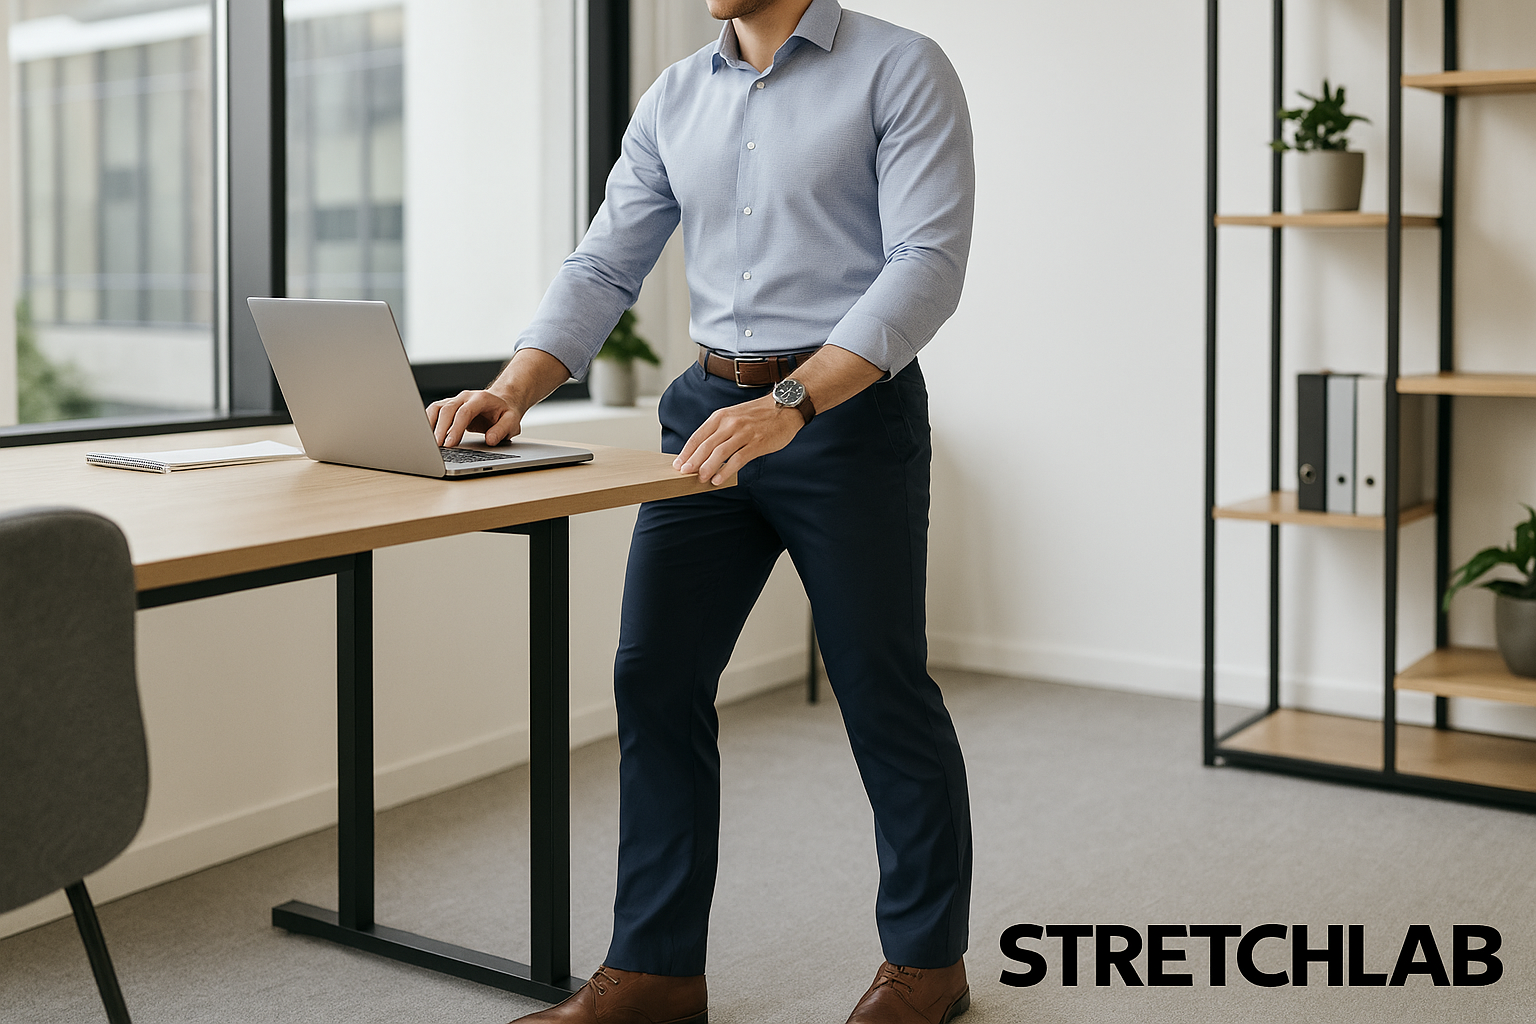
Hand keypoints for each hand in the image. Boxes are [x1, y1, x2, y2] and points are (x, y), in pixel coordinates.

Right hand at [427, 389, 523, 446]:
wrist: (502, 402)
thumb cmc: (505, 413)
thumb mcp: (512, 421)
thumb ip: (502, 430)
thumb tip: (490, 440)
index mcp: (481, 399)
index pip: (464, 413)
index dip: (455, 428)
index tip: (450, 443)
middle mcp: (466, 397)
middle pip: (447, 410)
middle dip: (440, 429)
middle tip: (436, 446)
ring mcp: (455, 400)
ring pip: (437, 408)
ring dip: (430, 424)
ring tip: (427, 442)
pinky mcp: (449, 406)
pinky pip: (434, 411)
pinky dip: (428, 422)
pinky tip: (425, 434)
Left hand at [674, 396, 802, 485]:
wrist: (786, 406)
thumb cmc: (759, 414)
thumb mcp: (734, 415)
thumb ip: (720, 430)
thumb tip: (704, 451)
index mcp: (721, 416)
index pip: (698, 436)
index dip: (687, 451)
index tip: (678, 464)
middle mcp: (730, 423)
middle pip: (706, 445)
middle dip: (693, 461)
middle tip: (684, 474)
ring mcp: (744, 433)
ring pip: (720, 452)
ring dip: (707, 467)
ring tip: (700, 479)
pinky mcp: (756, 443)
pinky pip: (737, 459)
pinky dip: (726, 471)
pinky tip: (718, 479)